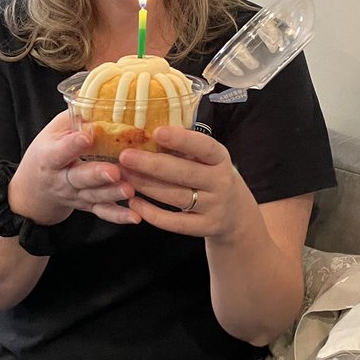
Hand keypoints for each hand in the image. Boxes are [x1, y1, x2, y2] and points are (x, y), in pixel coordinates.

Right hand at [8, 111, 140, 226]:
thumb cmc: (47, 154)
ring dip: (112, 194)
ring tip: (130, 191)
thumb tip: (95, 95)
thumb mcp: (52, 133)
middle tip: (114, 171)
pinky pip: (102, 213)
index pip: (61, 150)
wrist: (33, 191)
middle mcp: (61, 179)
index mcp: (50, 157)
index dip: (73, 144)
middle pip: (79, 178)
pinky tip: (135, 217)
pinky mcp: (86, 207)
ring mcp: (74, 195)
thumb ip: (72, 118)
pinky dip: (118, 217)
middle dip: (97, 175)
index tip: (88, 135)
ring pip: (93, 197)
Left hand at [119, 125, 248, 238]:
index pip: (204, 147)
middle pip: (185, 173)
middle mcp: (220, 182)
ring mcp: (214, 206)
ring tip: (124, 175)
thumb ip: (184, 149)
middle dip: (152, 165)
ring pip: (176, 197)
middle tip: (125, 156)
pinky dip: (152, 214)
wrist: (235, 212)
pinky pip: (175, 223)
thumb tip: (145, 132)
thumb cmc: (210, 176)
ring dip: (146, 186)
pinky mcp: (205, 227)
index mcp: (220, 158)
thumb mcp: (206, 159)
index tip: (156, 132)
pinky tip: (134, 202)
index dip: (181, 140)